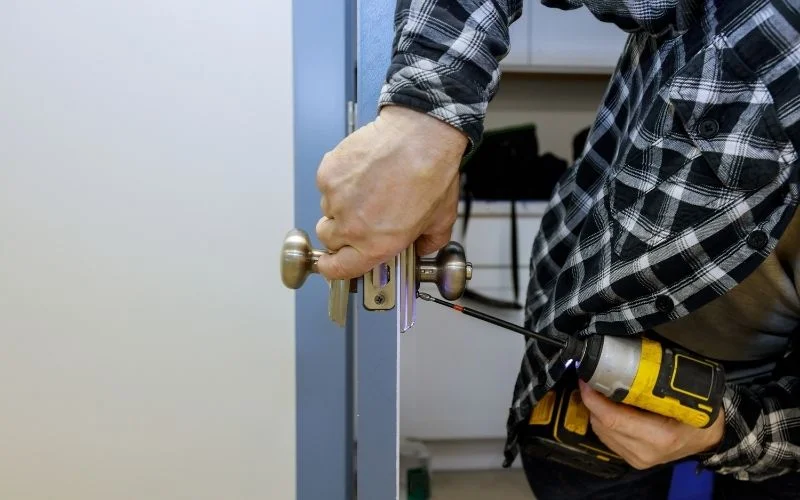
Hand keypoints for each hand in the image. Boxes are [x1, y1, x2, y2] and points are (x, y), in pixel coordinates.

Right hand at [315, 105, 467, 279]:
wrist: (420, 136)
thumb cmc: (431, 174)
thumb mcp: (440, 221)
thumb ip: (427, 244)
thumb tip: (419, 248)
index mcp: (376, 245)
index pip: (337, 269)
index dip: (331, 268)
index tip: (330, 264)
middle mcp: (352, 226)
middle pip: (328, 238)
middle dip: (340, 231)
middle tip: (360, 216)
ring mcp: (336, 199)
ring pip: (327, 209)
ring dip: (342, 203)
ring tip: (368, 187)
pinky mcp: (328, 174)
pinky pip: (326, 184)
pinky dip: (340, 180)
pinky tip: (362, 171)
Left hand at [579, 380, 724, 469]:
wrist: (709, 439)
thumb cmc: (699, 413)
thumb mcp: (683, 396)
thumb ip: (655, 384)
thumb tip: (626, 360)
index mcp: (659, 437)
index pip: (612, 419)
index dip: (593, 399)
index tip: (586, 379)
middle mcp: (645, 452)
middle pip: (602, 425)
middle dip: (592, 401)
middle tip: (592, 379)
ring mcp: (638, 459)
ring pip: (601, 431)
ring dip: (595, 410)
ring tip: (599, 391)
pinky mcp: (633, 460)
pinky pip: (607, 438)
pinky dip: (603, 421)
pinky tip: (609, 407)